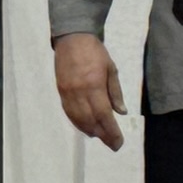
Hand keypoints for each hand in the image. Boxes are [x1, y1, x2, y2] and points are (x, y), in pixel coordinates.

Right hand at [53, 33, 127, 151]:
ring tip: (99, 136)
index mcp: (94, 86)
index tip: (118, 142)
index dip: (111, 132)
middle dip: (102, 134)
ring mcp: (68, 93)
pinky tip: (84, 127)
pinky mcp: (61, 91)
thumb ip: (115, 92)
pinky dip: (77, 122)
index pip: (104, 115)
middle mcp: (79, 93)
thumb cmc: (95, 52)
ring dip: (89, 130)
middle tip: (112, 143)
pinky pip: (68, 112)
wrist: (72, 39)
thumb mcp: (111, 69)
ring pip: (78, 118)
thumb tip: (121, 112)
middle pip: (90, 120)